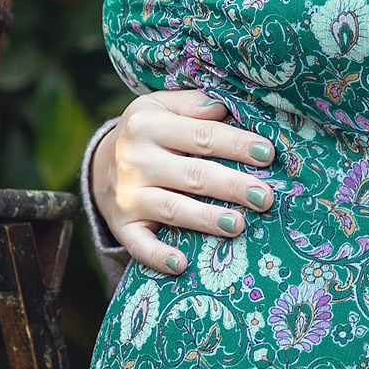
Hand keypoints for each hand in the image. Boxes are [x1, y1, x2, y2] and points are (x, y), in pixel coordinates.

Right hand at [89, 88, 275, 278]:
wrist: (101, 164)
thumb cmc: (151, 133)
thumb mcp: (161, 106)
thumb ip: (192, 104)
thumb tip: (223, 107)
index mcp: (147, 124)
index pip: (200, 135)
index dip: (235, 144)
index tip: (267, 153)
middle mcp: (134, 159)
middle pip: (192, 174)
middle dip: (231, 186)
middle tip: (266, 196)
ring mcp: (127, 195)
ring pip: (172, 209)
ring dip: (206, 219)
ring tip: (238, 224)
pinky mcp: (123, 225)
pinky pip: (140, 244)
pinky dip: (158, 256)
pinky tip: (181, 264)